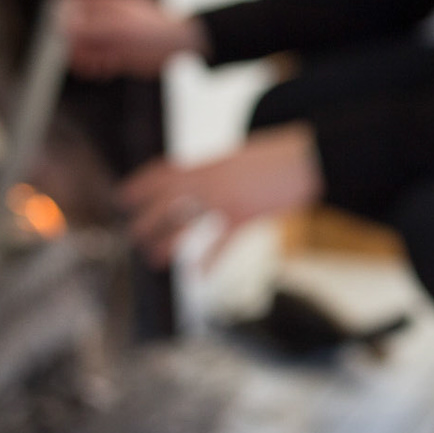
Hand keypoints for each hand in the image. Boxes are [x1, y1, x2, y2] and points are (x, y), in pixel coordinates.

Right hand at [56, 0, 205, 78]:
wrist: (178, 43)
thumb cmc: (155, 28)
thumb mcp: (123, 27)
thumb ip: (93, 27)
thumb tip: (64, 26)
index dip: (59, 10)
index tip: (62, 29)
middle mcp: (99, 14)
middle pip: (68, 25)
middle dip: (73, 41)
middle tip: (86, 53)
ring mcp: (105, 33)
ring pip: (78, 45)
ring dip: (84, 57)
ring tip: (101, 62)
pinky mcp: (111, 50)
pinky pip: (92, 59)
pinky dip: (94, 66)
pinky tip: (107, 68)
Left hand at [117, 124, 322, 265]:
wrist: (309, 156)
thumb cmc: (277, 156)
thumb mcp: (239, 158)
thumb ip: (216, 173)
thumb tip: (198, 188)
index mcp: (208, 163)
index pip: (162, 173)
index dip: (139, 185)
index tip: (123, 197)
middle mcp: (212, 181)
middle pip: (165, 202)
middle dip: (145, 221)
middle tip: (134, 237)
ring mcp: (228, 199)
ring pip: (186, 222)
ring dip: (167, 243)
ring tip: (155, 258)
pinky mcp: (247, 216)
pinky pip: (223, 242)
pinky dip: (210, 262)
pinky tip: (199, 276)